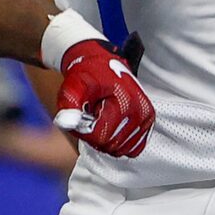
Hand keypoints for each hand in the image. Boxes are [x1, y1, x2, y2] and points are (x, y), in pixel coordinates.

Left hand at [52, 39, 154, 158]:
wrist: (102, 64)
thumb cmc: (87, 75)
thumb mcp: (73, 87)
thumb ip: (68, 105)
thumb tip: (66, 123)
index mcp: (126, 102)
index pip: (101, 137)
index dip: (84, 132)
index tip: (79, 118)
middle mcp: (141, 112)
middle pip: (111, 145)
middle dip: (94, 135)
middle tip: (90, 116)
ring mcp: (146, 119)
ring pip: (120, 149)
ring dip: (105, 139)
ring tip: (101, 118)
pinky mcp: (148, 124)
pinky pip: (132, 148)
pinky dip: (118, 141)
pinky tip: (111, 125)